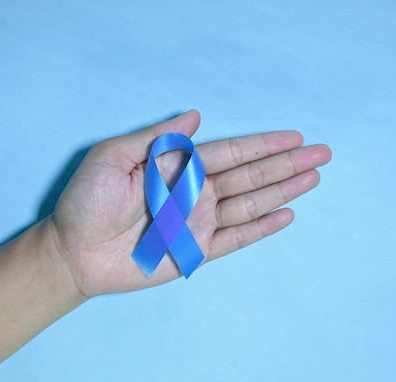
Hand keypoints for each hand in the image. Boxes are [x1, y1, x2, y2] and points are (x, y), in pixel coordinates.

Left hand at [51, 110, 331, 295]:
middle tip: (322, 153)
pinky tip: (286, 215)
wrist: (73, 251)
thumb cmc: (86, 200)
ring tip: (314, 178)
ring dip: (283, 190)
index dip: (264, 144)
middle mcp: (195, 192)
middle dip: (287, 164)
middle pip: (251, 175)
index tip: (295, 137)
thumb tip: (194, 116)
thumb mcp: (114, 157)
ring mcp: (198, 222)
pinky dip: (261, 227)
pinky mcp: (195, 251)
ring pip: (250, 203)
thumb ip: (157, 139)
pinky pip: (235, 239)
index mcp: (179, 167)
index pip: (231, 152)